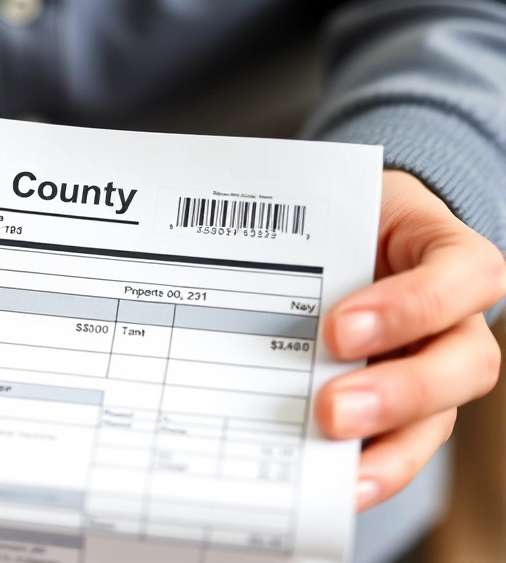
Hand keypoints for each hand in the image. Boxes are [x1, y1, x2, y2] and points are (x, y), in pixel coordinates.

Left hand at [316, 170, 505, 510]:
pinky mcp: (403, 409)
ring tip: (337, 472)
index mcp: (447, 257)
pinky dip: (370, 472)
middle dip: (399, 394)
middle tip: (331, 411)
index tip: (338, 330)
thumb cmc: (339, 225)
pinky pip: (402, 448)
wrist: (336, 238)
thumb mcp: (332, 214)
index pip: (464, 276)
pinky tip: (335, 491)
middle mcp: (454, 321)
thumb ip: (307, 240)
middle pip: (467, 364)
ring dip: (389, 451)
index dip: (410, 308)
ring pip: (440, 419)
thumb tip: (237, 280)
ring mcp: (432, 369)